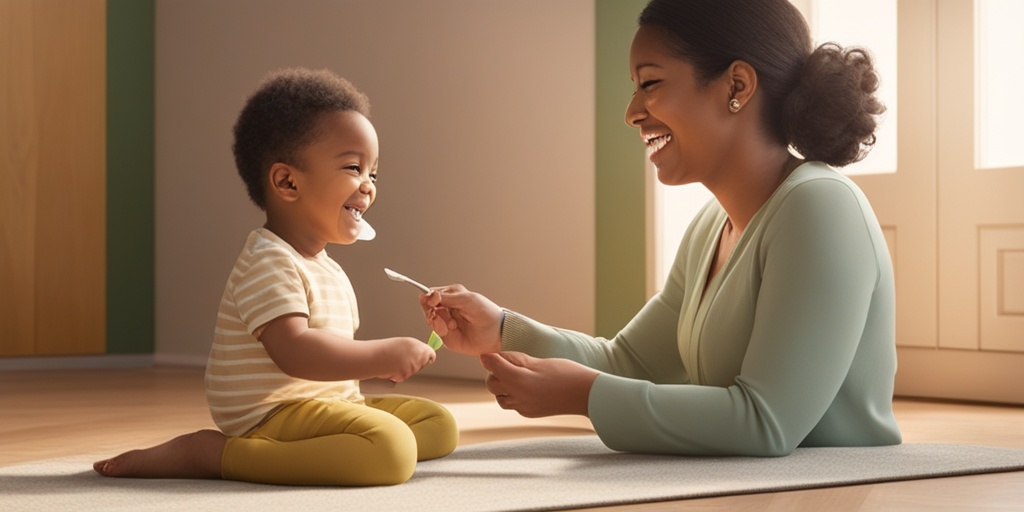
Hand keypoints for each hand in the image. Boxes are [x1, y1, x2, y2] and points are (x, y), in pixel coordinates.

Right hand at [377, 337, 435, 381]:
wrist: (378, 356)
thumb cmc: (389, 348)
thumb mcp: (405, 343)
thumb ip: (415, 349)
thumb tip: (420, 353)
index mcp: (420, 348)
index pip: (431, 355)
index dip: (428, 357)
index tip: (428, 358)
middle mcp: (419, 358)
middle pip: (422, 364)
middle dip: (416, 363)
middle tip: (405, 359)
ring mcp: (412, 368)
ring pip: (413, 371)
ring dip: (406, 368)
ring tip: (395, 362)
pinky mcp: (405, 376)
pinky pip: (404, 376)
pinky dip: (399, 373)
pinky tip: (393, 368)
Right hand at [419, 284, 502, 354]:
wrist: (495, 332)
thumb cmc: (485, 312)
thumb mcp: (465, 299)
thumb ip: (445, 297)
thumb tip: (426, 296)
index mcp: (450, 296)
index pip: (430, 295)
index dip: (428, 299)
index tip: (433, 302)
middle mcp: (446, 309)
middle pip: (427, 308)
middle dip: (432, 311)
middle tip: (442, 313)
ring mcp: (445, 323)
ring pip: (430, 320)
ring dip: (440, 321)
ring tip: (453, 323)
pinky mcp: (447, 337)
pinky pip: (436, 332)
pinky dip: (442, 330)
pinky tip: (452, 329)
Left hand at [479, 351, 598, 417]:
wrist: (586, 394)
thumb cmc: (566, 373)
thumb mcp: (539, 361)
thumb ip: (515, 360)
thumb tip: (494, 356)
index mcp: (519, 380)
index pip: (493, 366)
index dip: (489, 357)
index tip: (489, 353)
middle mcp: (518, 397)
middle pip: (491, 384)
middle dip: (495, 372)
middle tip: (508, 363)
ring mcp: (523, 408)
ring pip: (499, 397)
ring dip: (502, 386)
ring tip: (517, 376)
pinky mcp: (529, 413)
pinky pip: (512, 404)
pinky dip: (512, 395)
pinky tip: (526, 387)